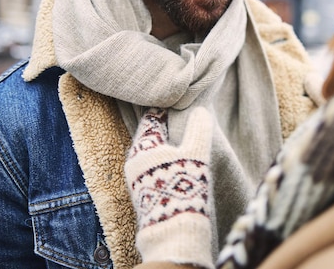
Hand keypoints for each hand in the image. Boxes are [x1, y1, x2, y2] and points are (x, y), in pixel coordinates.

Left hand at [125, 106, 213, 267]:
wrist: (174, 228)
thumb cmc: (183, 185)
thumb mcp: (196, 152)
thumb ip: (199, 129)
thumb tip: (200, 111)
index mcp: (141, 147)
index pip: (151, 120)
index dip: (164, 111)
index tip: (176, 105)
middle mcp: (133, 163)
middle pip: (149, 138)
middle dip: (164, 131)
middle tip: (180, 122)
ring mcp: (136, 182)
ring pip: (151, 157)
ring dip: (165, 150)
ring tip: (182, 146)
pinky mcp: (143, 197)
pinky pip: (153, 172)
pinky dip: (164, 166)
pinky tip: (177, 169)